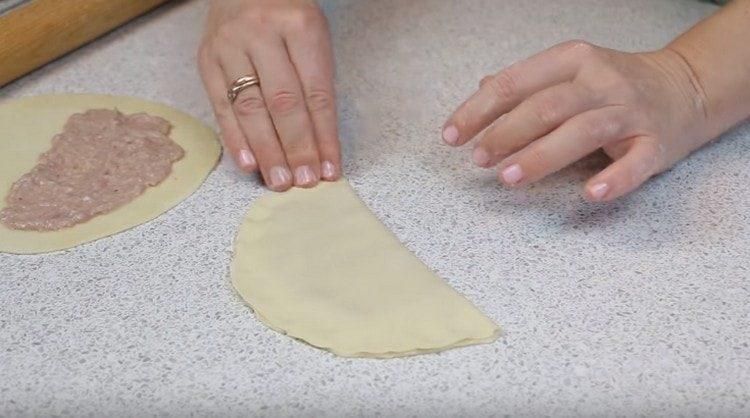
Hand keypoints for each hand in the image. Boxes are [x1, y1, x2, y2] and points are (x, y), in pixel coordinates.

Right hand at [198, 0, 339, 190]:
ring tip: (279, 181)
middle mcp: (261, 33)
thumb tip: (320, 147)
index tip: (331, 168)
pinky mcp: (206, 59)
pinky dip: (236, 139)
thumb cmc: (288, 17)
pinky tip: (249, 164)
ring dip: (267, 151)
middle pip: (282, 102)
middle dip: (297, 148)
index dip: (324, 136)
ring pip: (250, 108)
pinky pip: (221, 106)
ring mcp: (229, 45)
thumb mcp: (314, 39)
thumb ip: (316, 85)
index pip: (316, 92)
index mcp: (300, 25)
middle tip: (305, 182)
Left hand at [442, 40, 711, 201]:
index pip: (515, 83)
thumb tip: (482, 89)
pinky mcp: (656, 143)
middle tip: (478, 160)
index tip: (450, 136)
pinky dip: (614, 179)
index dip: (478, 110)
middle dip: (505, 133)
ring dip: (541, 155)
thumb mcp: (570, 72)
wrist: (686, 87)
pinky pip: (635, 163)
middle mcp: (601, 81)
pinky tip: (589, 194)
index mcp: (572, 60)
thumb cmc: (613, 85)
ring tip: (508, 177)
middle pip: (545, 106)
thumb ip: (527, 83)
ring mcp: (630, 111)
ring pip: (581, 131)